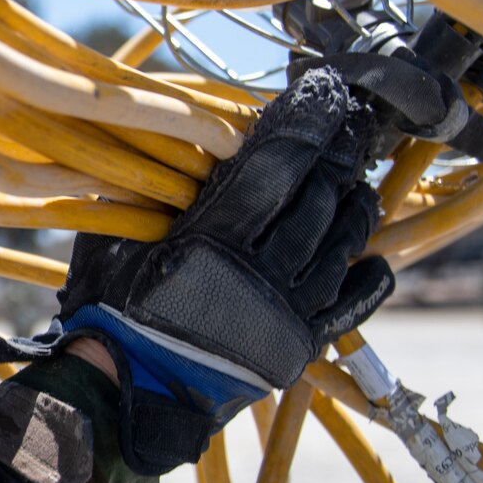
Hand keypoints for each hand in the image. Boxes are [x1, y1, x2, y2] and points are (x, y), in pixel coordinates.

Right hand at [0, 67, 393, 474]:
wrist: (124, 393)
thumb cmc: (111, 313)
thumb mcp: (115, 238)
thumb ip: (150, 190)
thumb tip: (181, 141)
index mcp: (211, 241)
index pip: (277, 164)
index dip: (306, 122)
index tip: (323, 89)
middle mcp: (258, 275)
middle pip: (318, 197)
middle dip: (338, 151)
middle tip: (350, 120)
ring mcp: (283, 313)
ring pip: (341, 244)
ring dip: (354, 204)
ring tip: (357, 179)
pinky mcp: (295, 347)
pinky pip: (349, 306)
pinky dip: (366, 277)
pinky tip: (371, 255)